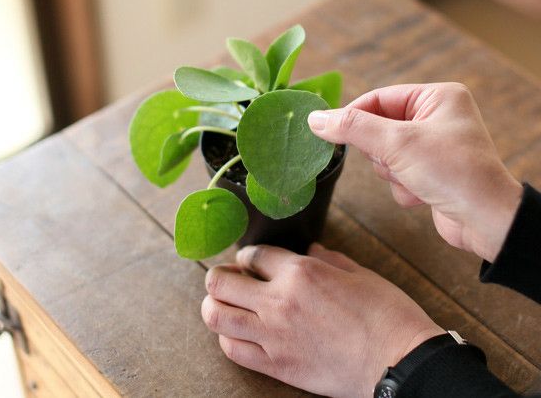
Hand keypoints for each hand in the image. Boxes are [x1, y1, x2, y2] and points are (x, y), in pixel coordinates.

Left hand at [202, 244, 442, 397]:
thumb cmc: (386, 314)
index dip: (248, 256)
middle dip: (219, 277)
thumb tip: (311, 249)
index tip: (252, 263)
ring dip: (215, 307)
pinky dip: (228, 339)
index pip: (253, 254)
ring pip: (216, 316)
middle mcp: (279, 300)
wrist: (400, 362)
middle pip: (220, 282)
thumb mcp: (359, 273)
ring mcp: (274, 335)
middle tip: (230, 280)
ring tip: (225, 306)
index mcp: (301, 271)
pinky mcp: (277, 365)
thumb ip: (328, 258)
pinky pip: (233, 350)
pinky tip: (239, 334)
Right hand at [308, 83, 522, 261]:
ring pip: (384, 154)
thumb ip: (353, 128)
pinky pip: (397, 174)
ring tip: (414, 179)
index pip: (378, 98)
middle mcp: (437, 117)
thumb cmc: (452, 172)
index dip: (353, 115)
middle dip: (381, 152)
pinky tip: (423, 193)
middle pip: (378, 127)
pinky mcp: (431, 172)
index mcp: (437, 97)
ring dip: (391, 172)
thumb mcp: (397, 143)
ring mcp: (434, 146)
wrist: (487, 222)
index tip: (328, 131)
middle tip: (394, 161)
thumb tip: (315, 119)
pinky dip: (403, 186)